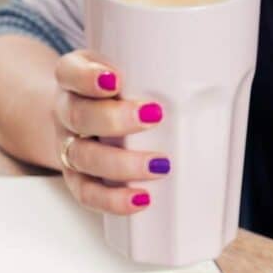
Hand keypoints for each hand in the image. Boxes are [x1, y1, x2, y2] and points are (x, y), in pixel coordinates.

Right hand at [53, 49, 169, 213]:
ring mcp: (69, 148)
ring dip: (122, 164)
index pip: (70, 72)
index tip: (115, 80)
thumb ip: (150, 73)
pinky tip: (140, 200)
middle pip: (80, 116)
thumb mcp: (126, 73)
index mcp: (75, 81)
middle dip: (116, 119)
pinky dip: (113, 200)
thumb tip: (205, 81)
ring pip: (84, 158)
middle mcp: (67, 113)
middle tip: (154, 116)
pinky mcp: (77, 179)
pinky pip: (88, 193)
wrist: (82, 121)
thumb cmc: (116, 96)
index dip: (88, 77)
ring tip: (158, 166)